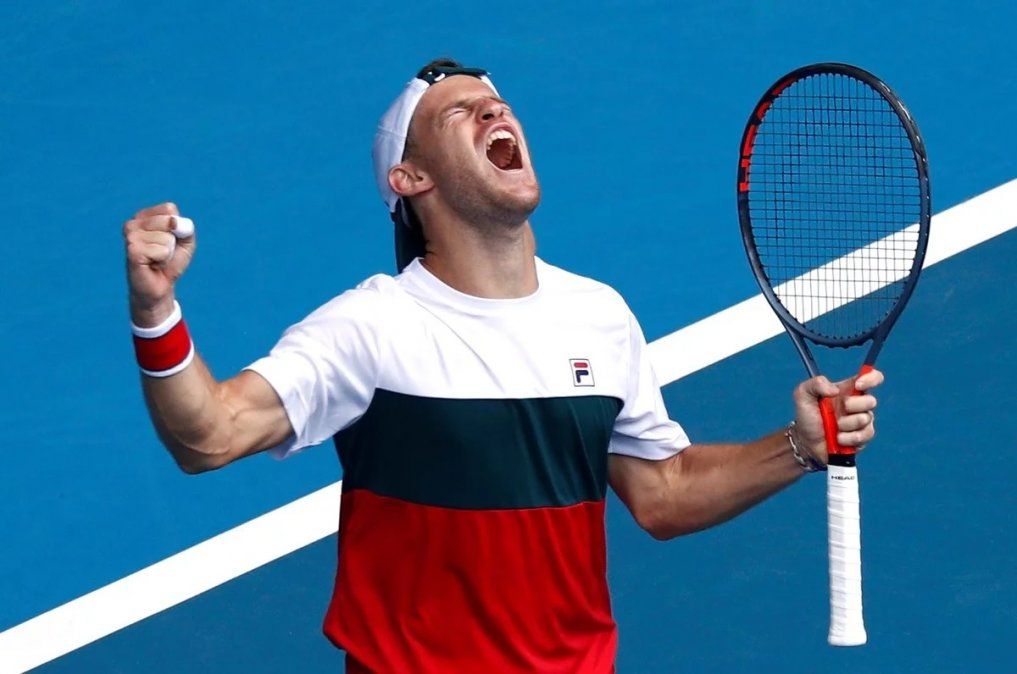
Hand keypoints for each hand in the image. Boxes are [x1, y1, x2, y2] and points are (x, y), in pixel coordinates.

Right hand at [124, 202, 195, 325]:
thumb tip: (173, 223)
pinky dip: (163, 259)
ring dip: (167, 252)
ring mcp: (130, 236)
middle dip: (173, 241)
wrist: (159, 286)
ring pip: (167, 237)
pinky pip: (161, 250)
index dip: (177, 228)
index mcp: (144, 216)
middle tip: (162, 252)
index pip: (169, 209)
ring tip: (157, 259)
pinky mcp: (132, 250)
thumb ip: (186, 228)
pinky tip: (152, 264)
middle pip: (169, 221)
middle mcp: (133, 223)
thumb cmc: (170, 262)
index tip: (169, 241)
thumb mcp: (186, 242)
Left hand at [792, 369, 883, 464]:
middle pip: (872, 401)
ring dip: (846, 424)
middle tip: (840, 409)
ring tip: (834, 427)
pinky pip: (864, 435)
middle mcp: (859, 404)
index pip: (872, 377)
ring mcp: (863, 421)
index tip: (857, 386)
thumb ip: (816, 384)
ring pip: (866, 419)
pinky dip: (848, 437)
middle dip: (853, 406)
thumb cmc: (807, 416)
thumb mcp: (803, 394)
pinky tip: (838, 438)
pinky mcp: (863, 437)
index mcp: (849, 389)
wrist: (806, 441)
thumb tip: (835, 390)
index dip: (871, 378)